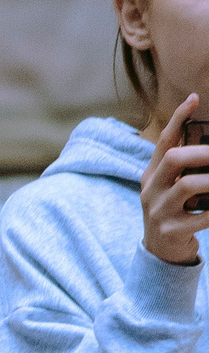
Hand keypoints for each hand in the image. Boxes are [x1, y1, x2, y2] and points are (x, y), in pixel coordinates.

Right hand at [142, 99, 208, 265]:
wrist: (161, 252)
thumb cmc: (174, 211)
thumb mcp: (169, 186)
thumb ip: (181, 164)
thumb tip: (200, 136)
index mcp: (151, 175)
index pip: (163, 142)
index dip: (178, 119)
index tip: (194, 99)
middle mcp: (150, 190)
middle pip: (173, 159)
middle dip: (203, 152)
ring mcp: (158, 211)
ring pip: (188, 185)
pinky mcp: (170, 231)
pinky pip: (201, 216)